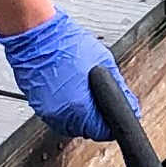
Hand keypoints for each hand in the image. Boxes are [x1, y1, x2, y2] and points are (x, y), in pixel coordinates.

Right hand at [0, 9, 131, 139]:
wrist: (35, 35)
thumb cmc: (65, 42)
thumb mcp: (103, 62)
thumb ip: (118, 88)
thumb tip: (129, 104)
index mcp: (80, 107)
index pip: (103, 131)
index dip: (111, 122)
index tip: (112, 111)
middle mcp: (62, 115)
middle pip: (87, 130)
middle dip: (96, 117)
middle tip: (96, 95)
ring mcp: (47, 113)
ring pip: (72, 125)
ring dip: (80, 114)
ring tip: (81, 89)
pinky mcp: (37, 107)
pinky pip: (58, 116)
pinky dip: (65, 108)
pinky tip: (67, 89)